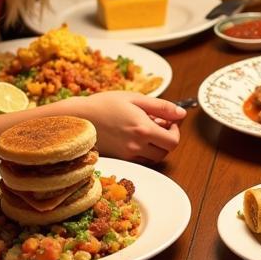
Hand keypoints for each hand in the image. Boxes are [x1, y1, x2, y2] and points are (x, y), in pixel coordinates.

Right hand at [66, 92, 184, 163]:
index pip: (173, 141)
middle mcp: (137, 145)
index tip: (170, 122)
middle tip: (160, 125)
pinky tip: (137, 138)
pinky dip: (145, 151)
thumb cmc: (106, 104)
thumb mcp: (135, 98)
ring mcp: (127, 154)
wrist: (79, 118)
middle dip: (167, 138)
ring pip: (154, 158)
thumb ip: (161, 107)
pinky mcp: (120, 159)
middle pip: (166, 151)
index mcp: (143, 129)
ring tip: (147, 130)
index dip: (176, 131)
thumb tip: (181, 113)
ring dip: (157, 146)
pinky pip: (141, 160)